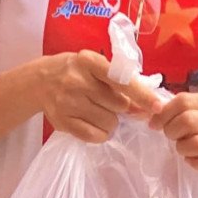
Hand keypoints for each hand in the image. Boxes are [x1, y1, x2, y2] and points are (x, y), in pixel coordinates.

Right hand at [38, 50, 162, 143]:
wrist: (39, 81)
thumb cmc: (74, 70)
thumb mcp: (94, 65)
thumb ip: (118, 81)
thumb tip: (147, 105)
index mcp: (88, 61)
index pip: (121, 80)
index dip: (141, 94)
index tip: (158, 106)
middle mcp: (77, 80)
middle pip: (119, 105)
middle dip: (122, 107)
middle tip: (111, 102)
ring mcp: (69, 102)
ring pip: (109, 123)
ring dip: (112, 121)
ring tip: (99, 111)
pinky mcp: (63, 121)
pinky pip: (95, 136)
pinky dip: (101, 133)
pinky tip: (93, 122)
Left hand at [148, 92, 197, 175]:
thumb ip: (181, 107)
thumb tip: (154, 109)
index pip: (184, 101)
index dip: (164, 112)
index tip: (155, 122)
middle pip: (188, 121)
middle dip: (171, 130)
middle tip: (170, 135)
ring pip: (197, 143)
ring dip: (182, 147)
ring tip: (182, 147)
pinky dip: (195, 163)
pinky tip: (193, 160)